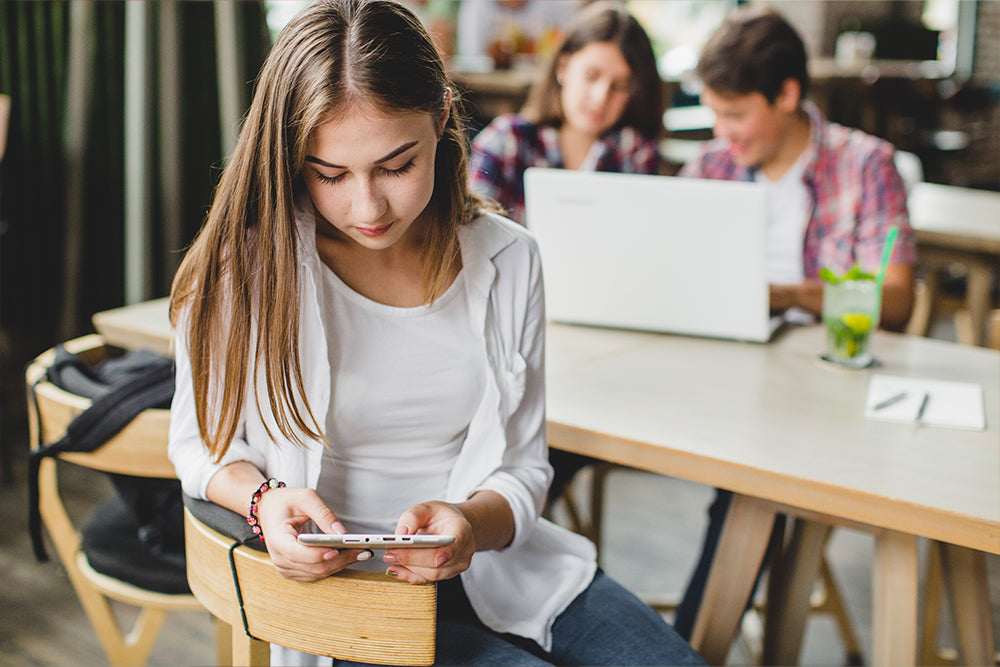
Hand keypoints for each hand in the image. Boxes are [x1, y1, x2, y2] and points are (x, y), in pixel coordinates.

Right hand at [255, 486, 372, 580]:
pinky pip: (316, 574)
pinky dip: (333, 566)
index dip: (318, 554)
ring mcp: (285, 567)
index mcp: (277, 538)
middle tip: (363, 549)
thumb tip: (341, 533)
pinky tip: (347, 556)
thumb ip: (324, 514)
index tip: (338, 549)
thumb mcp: (305, 498)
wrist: (268, 509)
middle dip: (340, 559)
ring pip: (318, 573)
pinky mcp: (293, 571)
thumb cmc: (285, 502)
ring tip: (360, 552)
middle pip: (313, 567)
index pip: (297, 553)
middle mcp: (279, 557)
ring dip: (340, 564)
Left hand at [382, 501, 473, 582]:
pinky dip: (410, 575)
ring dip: (409, 568)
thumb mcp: (426, 507)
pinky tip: (396, 569)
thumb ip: (413, 516)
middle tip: (391, 553)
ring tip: (391, 558)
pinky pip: (427, 579)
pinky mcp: (446, 574)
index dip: (447, 553)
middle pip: (438, 562)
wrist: (450, 525)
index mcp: (461, 529)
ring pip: (432, 574)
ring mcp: (456, 565)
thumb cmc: (439, 516)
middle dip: (413, 559)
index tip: (436, 559)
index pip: (456, 543)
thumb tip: (401, 533)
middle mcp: (463, 550)